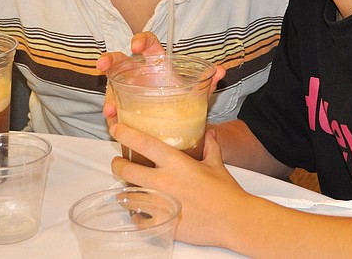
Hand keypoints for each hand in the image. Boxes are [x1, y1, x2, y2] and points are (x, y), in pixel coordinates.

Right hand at [98, 32, 225, 127]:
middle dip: (109, 60)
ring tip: (110, 110)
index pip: (148, 44)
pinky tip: (114, 121)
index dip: (140, 40)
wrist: (182, 122)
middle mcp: (140, 73)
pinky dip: (113, 115)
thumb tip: (221, 71)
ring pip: (113, 87)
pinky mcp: (125, 107)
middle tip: (102, 65)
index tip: (135, 46)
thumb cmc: (185, 99)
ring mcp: (129, 90)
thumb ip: (207, 81)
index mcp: (157, 63)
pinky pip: (115, 108)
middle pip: (120, 61)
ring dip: (109, 97)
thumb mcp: (197, 92)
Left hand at [110, 123, 249, 246]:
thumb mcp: (217, 164)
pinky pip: (138, 220)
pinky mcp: (162, 222)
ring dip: (125, 192)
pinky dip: (136, 216)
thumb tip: (210, 133)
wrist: (234, 220)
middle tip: (118, 163)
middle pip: (126, 170)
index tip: (117, 129)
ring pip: (128, 196)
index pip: (143, 143)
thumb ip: (210, 146)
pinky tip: (140, 213)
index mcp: (176, 163)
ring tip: (127, 189)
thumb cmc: (226, 192)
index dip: (125, 133)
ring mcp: (160, 203)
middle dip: (117, 165)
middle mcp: (164, 181)